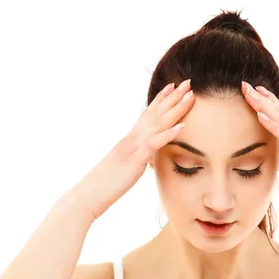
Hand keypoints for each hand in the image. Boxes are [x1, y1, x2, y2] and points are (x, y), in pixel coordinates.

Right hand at [66, 79, 194, 219]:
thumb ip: (135, 158)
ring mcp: (132, 147)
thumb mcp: (124, 168)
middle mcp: (131, 138)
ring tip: (191, 96)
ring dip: (176, 108)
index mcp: (129, 139)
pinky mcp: (134, 160)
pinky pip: (153, 143)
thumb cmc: (105, 186)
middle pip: (155, 112)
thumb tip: (145, 156)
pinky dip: (169, 133)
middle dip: (173, 97)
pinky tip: (183, 126)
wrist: (87, 196)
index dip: (161, 99)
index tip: (174, 86)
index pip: (147, 114)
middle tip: (189, 82)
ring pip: (157, 123)